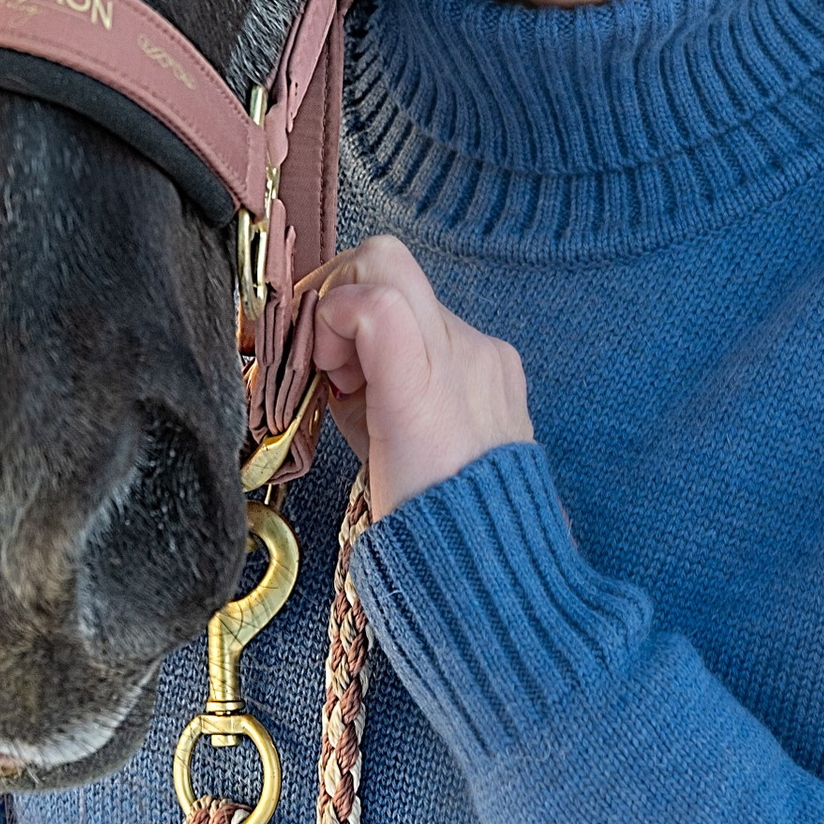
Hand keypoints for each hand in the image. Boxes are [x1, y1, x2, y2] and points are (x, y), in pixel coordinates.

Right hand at [308, 235, 531, 522]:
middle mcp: (463, 354)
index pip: (376, 278)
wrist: (495, 560)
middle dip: (345, 299)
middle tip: (334, 360)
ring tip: (370, 389)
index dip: (330, 305)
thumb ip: (341, 388)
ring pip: (413, 296)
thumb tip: (327, 347)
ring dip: (378, 326)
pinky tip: (405, 398)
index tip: (319, 355)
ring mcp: (488, 354)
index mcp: (421, 380)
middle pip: (389, 263)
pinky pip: (444, 328)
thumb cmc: (426, 521)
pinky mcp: (504, 364)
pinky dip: (412, 348)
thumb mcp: (364, 451)